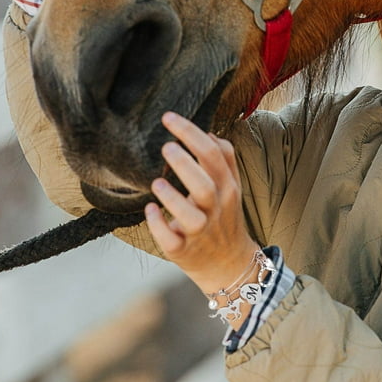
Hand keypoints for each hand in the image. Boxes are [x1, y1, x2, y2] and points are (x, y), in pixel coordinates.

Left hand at [145, 112, 258, 296]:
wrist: (230, 264)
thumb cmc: (224, 218)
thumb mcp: (232, 187)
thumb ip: (224, 159)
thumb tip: (207, 132)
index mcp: (228, 188)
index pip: (214, 155)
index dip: (191, 133)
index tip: (168, 118)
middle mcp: (217, 209)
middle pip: (205, 185)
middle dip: (185, 164)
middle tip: (165, 146)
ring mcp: (201, 232)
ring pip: (191, 216)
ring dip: (173, 198)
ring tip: (157, 182)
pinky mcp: (184, 252)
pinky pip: (171, 241)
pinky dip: (159, 225)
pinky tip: (149, 210)